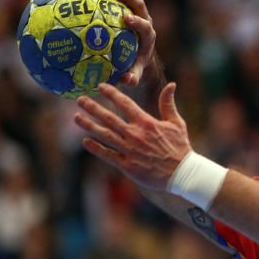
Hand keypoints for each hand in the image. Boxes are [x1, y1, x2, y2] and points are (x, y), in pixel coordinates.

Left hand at [74, 82, 191, 190]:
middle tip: (80, 99)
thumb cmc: (180, 148)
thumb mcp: (177, 123)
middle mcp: (135, 135)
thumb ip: (168, 104)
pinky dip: (96, 148)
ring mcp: (130, 150)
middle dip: (92, 107)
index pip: (125, 103)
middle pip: (109, 118)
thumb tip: (171, 85)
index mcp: (146, 123)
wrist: (182, 173)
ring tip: (77, 117)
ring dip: (89, 125)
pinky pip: (108, 155)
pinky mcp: (128, 166)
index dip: (111, 93)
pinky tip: (85, 141)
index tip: (101, 87)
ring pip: (104, 135)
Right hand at [97, 0, 158, 86]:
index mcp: (147, 35)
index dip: (137, 21)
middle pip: (138, 4)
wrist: (140, 52)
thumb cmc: (135, 63)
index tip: (127, 18)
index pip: (145, 25)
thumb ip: (132, 76)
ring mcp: (136, 11)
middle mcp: (144, 19)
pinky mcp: (127, 6)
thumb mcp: (134, 71)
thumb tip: (125, 81)